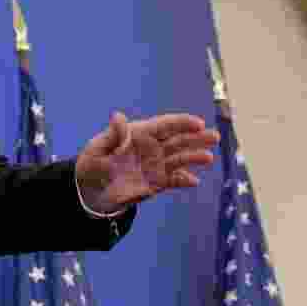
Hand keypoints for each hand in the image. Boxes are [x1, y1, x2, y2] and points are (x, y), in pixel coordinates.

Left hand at [74, 112, 218, 213]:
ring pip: (179, 159)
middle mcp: (152, 147)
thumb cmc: (93, 163)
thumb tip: (118, 116)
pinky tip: (193, 181)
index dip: (182, 123)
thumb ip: (113, 135)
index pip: (164, 125)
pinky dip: (182, 180)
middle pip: (177, 140)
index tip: (198, 123)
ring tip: (208, 158)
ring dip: (194, 158)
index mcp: (140, 133)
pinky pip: (173, 180)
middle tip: (214, 137)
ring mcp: (156, 165)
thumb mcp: (98, 149)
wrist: (92, 189)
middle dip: (196, 138)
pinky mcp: (157, 182)